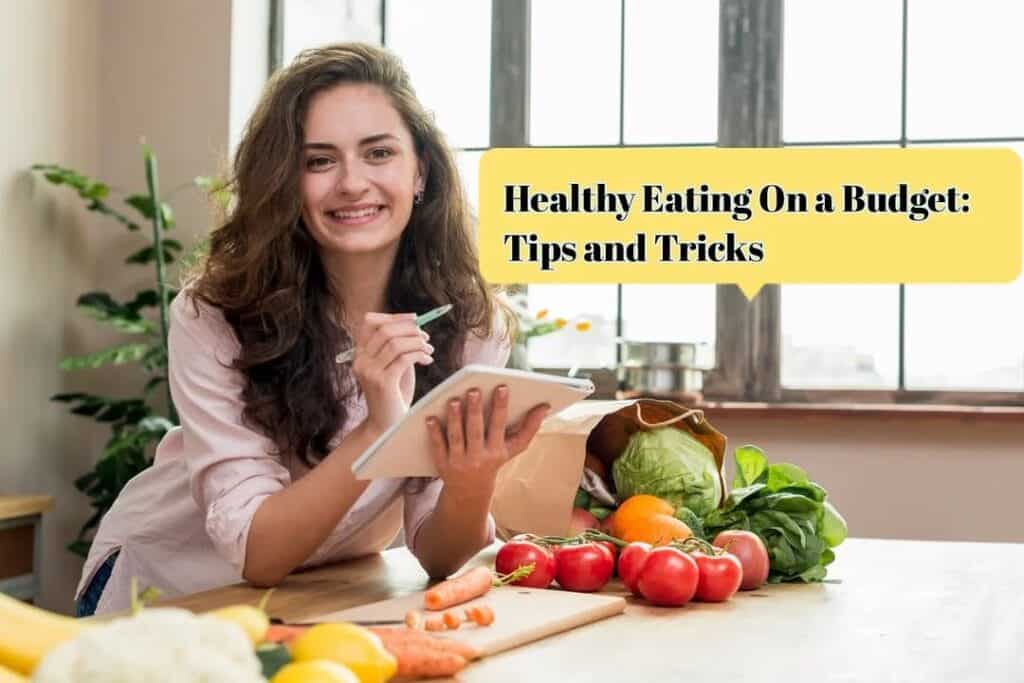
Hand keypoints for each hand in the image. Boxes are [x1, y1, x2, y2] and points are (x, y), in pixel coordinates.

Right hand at [352, 312, 432, 432]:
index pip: (370, 322)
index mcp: (359, 354)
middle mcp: (360, 361)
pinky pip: (404, 358)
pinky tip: (428, 359)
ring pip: (395, 343)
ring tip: (429, 348)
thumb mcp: (394, 365)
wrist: (387, 425)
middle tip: (426, 336)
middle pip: (384, 330)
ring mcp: (369, 372)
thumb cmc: (394, 394)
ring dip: (417, 342)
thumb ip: (398, 347)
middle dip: (409, 328)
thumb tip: (415, 325)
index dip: (394, 317)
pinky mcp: (383, 383)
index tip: (415, 319)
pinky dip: (419, 354)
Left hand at [426, 385, 549, 501]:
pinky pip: (438, 446)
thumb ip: (530, 427)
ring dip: (454, 419)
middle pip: (476, 430)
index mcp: (498, 450)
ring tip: (452, 400)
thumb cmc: (494, 460)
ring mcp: (460, 462)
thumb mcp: (514, 448)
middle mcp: (479, 457)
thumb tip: (545, 406)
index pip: (499, 426)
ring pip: (457, 437)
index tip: (501, 387)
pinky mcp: (443, 464)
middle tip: (473, 390)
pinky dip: (434, 432)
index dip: (501, 407)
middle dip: (475, 410)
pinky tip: (430, 417)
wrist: (471, 490)